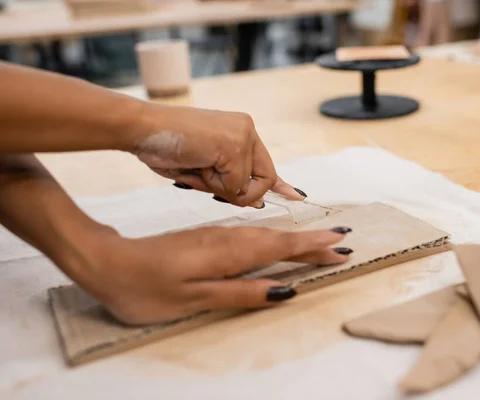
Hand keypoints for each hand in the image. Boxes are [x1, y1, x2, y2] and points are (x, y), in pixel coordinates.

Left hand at [78, 225, 352, 324]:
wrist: (105, 261)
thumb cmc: (145, 286)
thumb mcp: (193, 298)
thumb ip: (240, 293)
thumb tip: (284, 291)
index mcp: (228, 253)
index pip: (280, 248)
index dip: (312, 248)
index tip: (341, 245)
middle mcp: (226, 238)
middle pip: (278, 239)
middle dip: (311, 242)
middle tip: (342, 243)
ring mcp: (216, 235)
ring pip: (264, 235)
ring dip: (294, 238)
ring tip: (318, 243)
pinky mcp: (206, 238)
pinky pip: (249, 235)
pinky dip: (270, 238)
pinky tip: (274, 243)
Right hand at [132, 104, 304, 207]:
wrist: (140, 128)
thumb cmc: (165, 147)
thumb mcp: (204, 168)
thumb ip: (231, 182)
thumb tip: (259, 201)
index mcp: (240, 132)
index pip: (267, 165)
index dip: (279, 185)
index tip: (296, 195)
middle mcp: (247, 129)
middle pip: (264, 181)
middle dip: (236, 191)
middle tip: (205, 176)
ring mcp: (243, 135)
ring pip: (247, 186)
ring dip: (218, 186)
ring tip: (195, 165)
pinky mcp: (234, 144)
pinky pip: (235, 184)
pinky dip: (213, 184)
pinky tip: (196, 163)